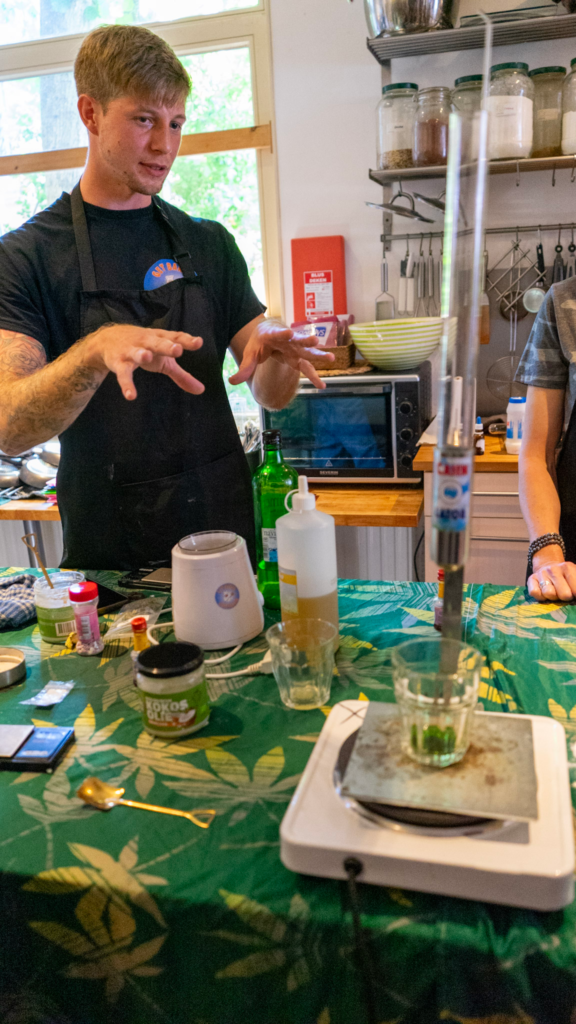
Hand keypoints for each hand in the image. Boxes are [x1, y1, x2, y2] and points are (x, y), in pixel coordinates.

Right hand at [85, 324, 203, 400]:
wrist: (109, 339)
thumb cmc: (144, 348)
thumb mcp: (164, 361)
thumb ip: (182, 375)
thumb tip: (201, 390)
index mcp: (160, 338)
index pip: (175, 337)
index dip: (187, 340)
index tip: (199, 342)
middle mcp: (147, 342)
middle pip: (158, 343)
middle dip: (167, 345)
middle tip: (177, 350)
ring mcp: (132, 351)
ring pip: (137, 352)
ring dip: (141, 354)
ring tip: (146, 357)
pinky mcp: (119, 362)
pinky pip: (123, 373)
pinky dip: (126, 384)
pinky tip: (130, 395)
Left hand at [228, 322, 334, 389]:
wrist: (268, 333)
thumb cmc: (259, 343)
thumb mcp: (250, 354)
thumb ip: (244, 368)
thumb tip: (231, 382)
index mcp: (273, 336)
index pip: (278, 334)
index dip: (283, 334)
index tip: (289, 333)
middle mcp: (287, 341)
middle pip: (298, 340)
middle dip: (306, 341)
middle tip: (315, 340)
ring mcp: (295, 348)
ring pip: (307, 351)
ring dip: (318, 355)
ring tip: (331, 358)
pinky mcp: (299, 357)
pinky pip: (307, 367)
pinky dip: (314, 376)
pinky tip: (322, 386)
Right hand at [527, 544, 575, 600]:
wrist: (549, 566)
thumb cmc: (564, 576)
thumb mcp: (573, 576)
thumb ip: (575, 585)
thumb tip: (575, 594)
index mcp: (567, 567)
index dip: (575, 594)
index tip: (574, 594)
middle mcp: (553, 569)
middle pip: (564, 594)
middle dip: (565, 597)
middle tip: (564, 594)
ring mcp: (541, 573)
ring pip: (549, 593)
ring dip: (552, 597)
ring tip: (554, 593)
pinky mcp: (531, 579)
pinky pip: (535, 592)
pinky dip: (540, 596)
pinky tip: (544, 593)